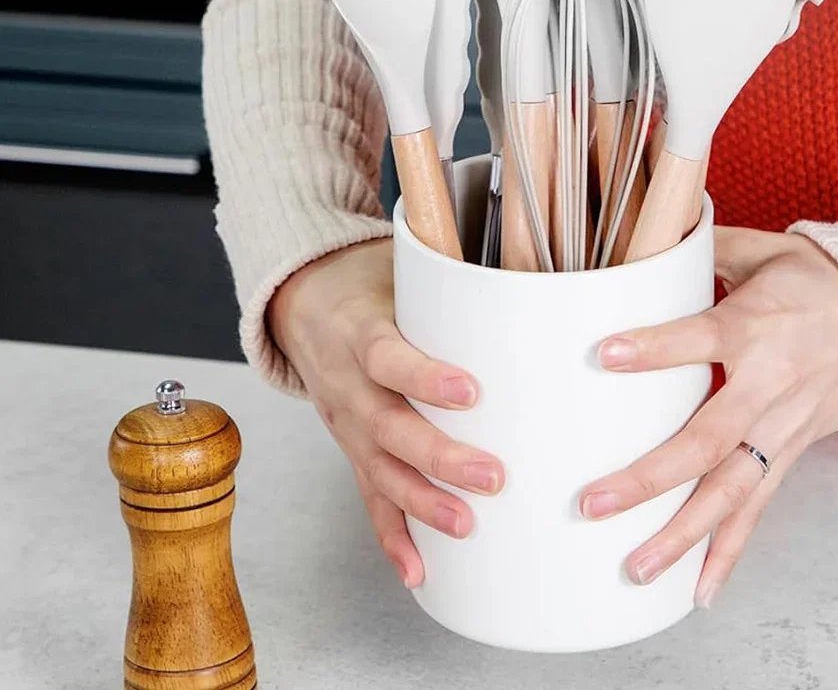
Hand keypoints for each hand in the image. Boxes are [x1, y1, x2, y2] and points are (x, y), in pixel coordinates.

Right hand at [268, 239, 503, 588]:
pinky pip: (369, 499)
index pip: (387, 357)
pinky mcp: (353, 452)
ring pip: (380, 471)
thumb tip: (525, 275)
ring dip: (422, 504)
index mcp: (359, 334)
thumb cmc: (370, 288)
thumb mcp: (395, 272)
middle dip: (438, 457)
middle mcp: (349, 385)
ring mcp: (347, 425)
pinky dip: (391, 538)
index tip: (471, 393)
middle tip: (493, 476)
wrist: (305, 308)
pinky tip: (417, 571)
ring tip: (465, 526)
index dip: (424, 377)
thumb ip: (448, 281)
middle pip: (388, 427)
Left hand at [579, 227, 837, 606]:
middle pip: (706, 440)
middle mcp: (769, 386)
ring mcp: (782, 429)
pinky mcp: (790, 453)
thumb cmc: (814, 281)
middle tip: (593, 502)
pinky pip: (759, 508)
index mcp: (757, 326)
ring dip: (682, 533)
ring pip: (731, 491)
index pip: (700, 338)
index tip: (603, 355)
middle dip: (649, 476)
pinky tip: (697, 591)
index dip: (654, 348)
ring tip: (635, 566)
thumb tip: (639, 237)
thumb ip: (699, 248)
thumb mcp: (760, 250)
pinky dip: (730, 552)